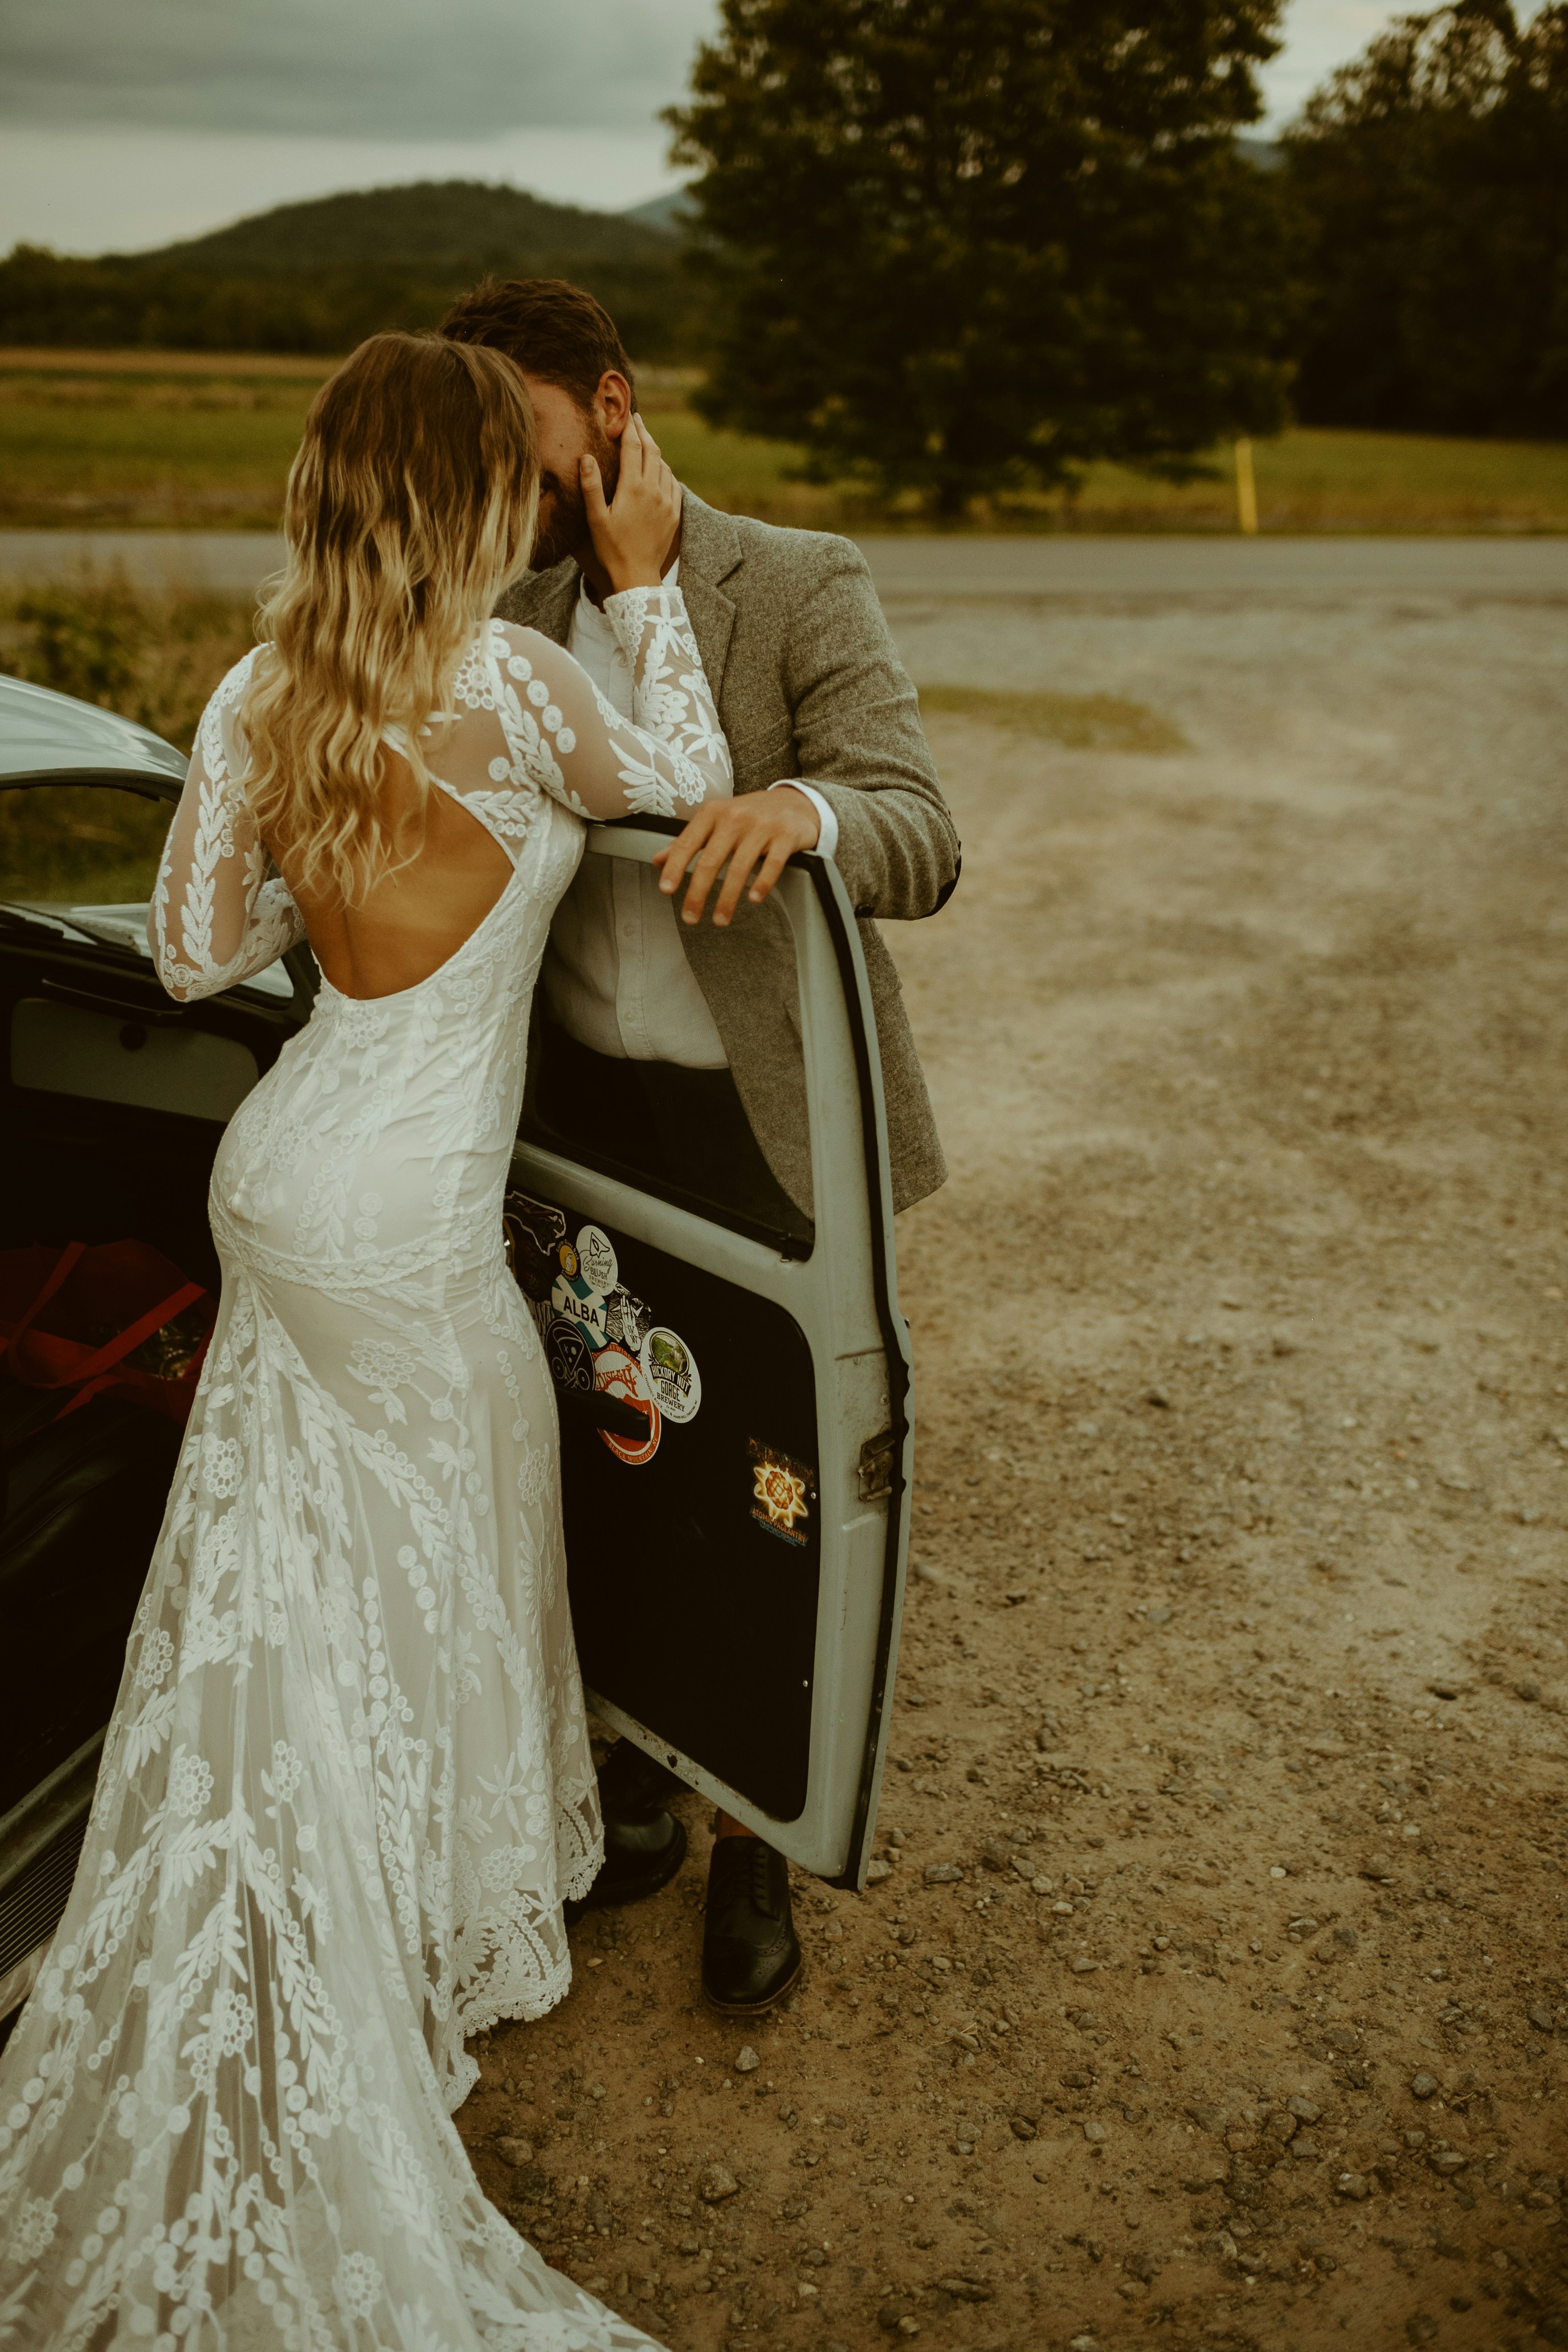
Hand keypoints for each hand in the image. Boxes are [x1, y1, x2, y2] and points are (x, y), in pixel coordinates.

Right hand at [582, 415, 681, 593]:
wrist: (638, 576)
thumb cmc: (612, 549)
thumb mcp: (595, 518)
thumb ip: (591, 486)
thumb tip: (587, 457)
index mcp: (633, 488)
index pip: (632, 447)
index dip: (629, 428)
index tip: (626, 415)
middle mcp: (653, 490)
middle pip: (651, 450)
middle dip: (643, 432)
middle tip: (636, 419)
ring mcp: (667, 501)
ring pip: (664, 465)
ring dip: (654, 450)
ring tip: (645, 442)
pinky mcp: (675, 513)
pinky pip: (673, 483)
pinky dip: (665, 470)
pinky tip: (659, 470)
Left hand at [652, 789, 820, 926]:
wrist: (795, 802)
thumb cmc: (750, 815)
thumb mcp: (717, 821)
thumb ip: (689, 840)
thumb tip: (658, 860)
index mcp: (713, 813)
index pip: (687, 843)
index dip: (675, 867)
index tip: (666, 889)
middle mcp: (735, 817)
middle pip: (711, 860)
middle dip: (698, 893)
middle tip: (690, 917)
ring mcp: (761, 826)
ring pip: (740, 867)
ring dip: (727, 898)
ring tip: (719, 920)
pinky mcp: (785, 836)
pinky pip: (773, 864)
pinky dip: (762, 883)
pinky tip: (753, 899)